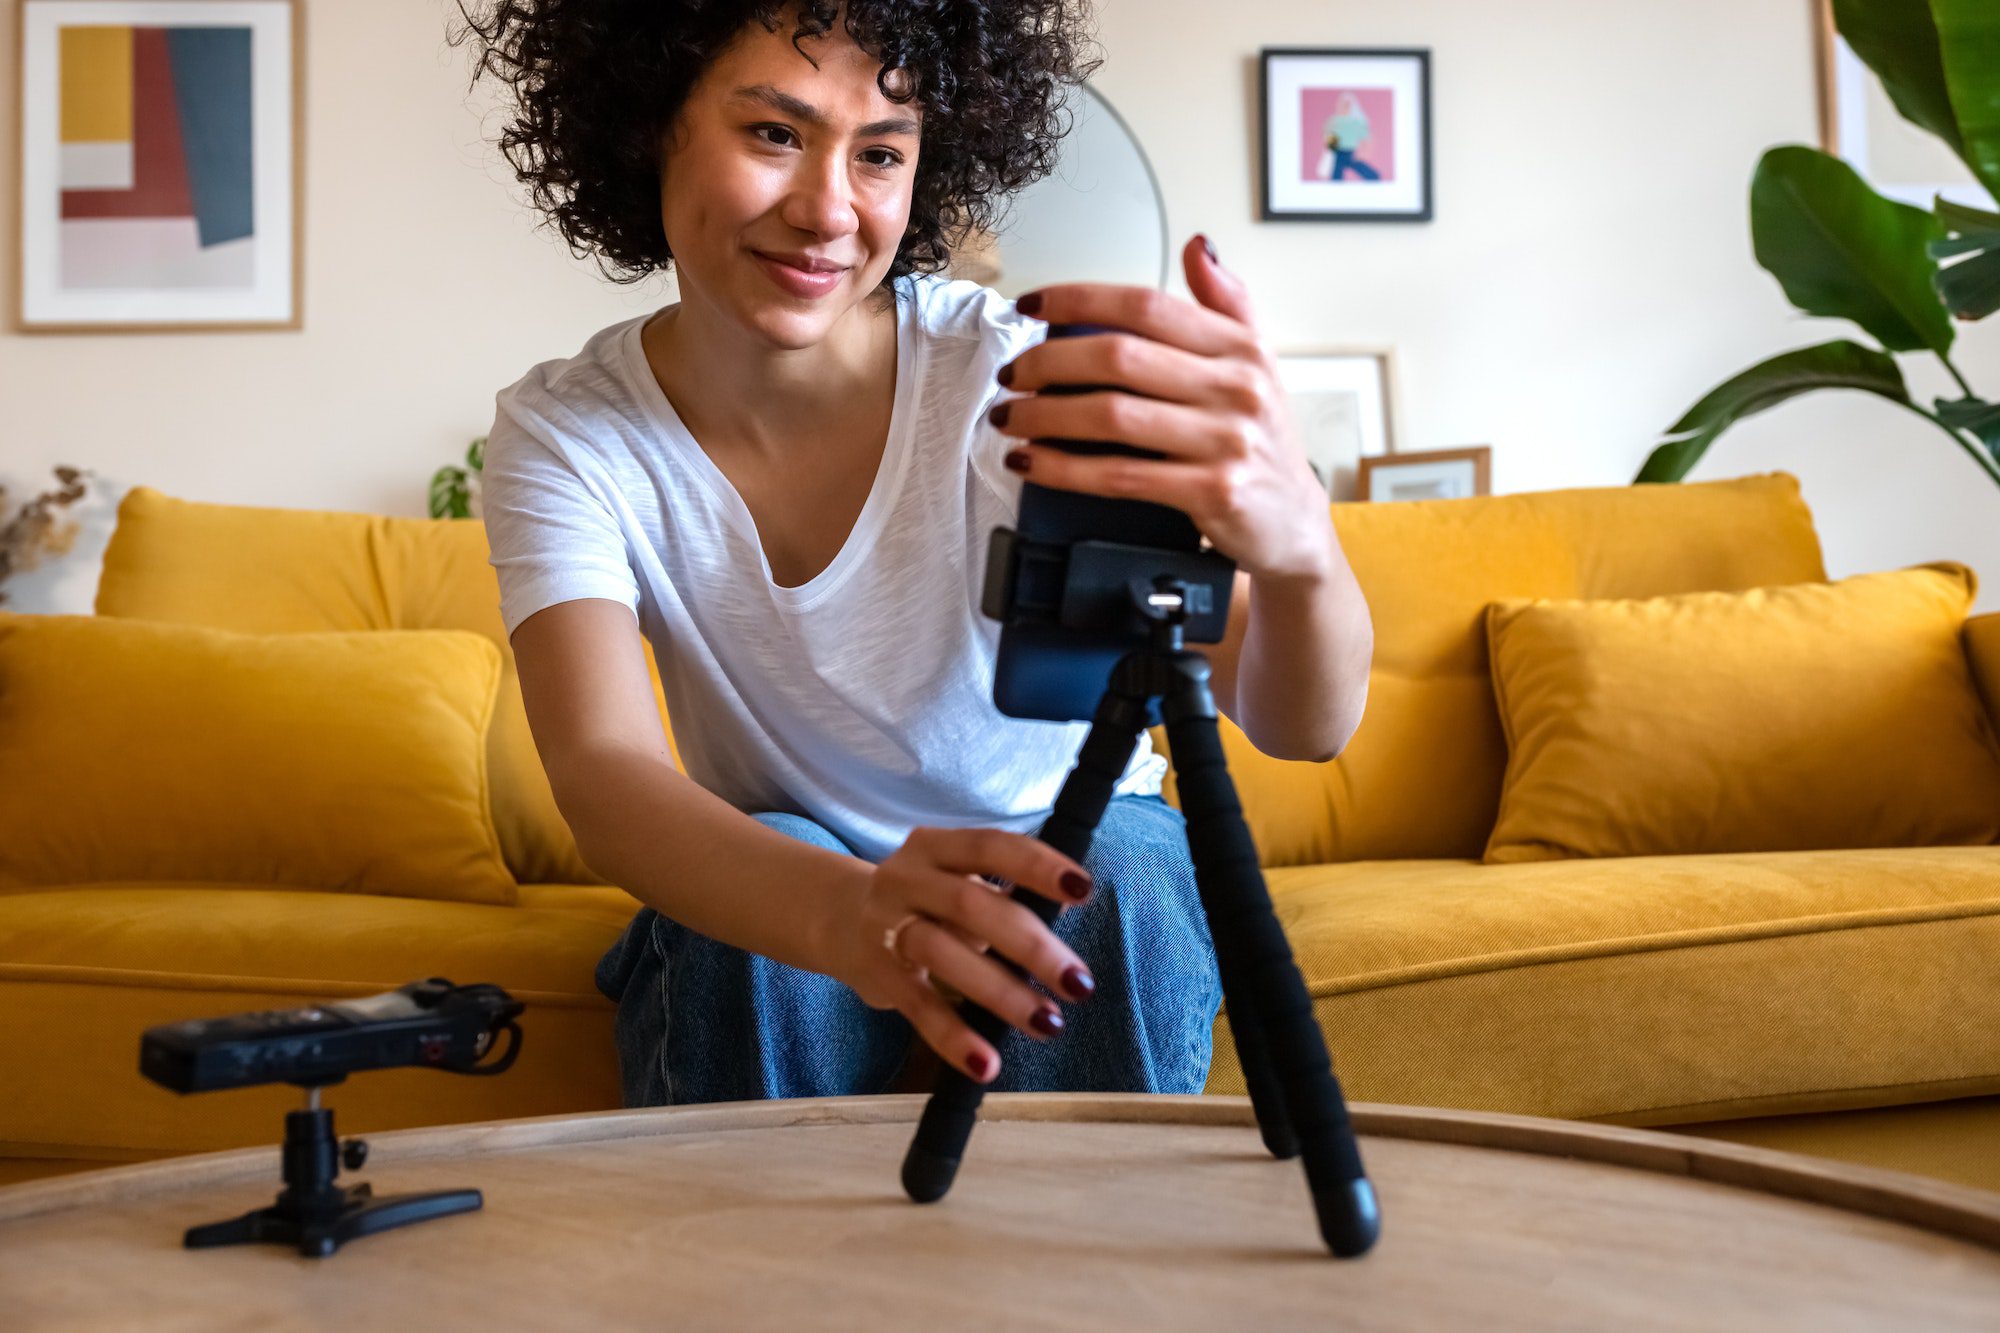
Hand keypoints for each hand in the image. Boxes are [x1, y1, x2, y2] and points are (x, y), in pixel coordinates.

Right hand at [829, 826, 1098, 1083]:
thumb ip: (1002, 900)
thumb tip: (1060, 935)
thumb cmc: (928, 902)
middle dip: (1031, 945)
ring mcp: (886, 925)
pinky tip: (986, 1064)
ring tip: (1047, 1023)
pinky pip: (917, 1007)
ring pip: (943, 954)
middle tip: (1079, 983)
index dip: (1037, 865)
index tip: (1083, 890)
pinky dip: (953, 1037)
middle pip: (970, 904)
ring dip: (1001, 992)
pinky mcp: (877, 974)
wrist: (840, 920)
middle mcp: (907, 878)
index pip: (991, 846)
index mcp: (937, 847)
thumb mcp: (956, 883)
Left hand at [989, 235, 1337, 586]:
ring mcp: (1227, 442)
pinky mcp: (1213, 493)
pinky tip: (1029, 463)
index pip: (1147, 306)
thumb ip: (1228, 304)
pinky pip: (1119, 475)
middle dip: (1048, 362)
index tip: (1029, 305)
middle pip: (1120, 357)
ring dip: (1045, 416)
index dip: (1079, 298)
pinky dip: (1063, 469)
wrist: (1294, 527)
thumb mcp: (1258, 366)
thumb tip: (1198, 246)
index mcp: (1240, 348)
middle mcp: (1237, 388)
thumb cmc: (1262, 443)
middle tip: (1011, 374)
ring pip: (1112, 415)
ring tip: (1008, 419)